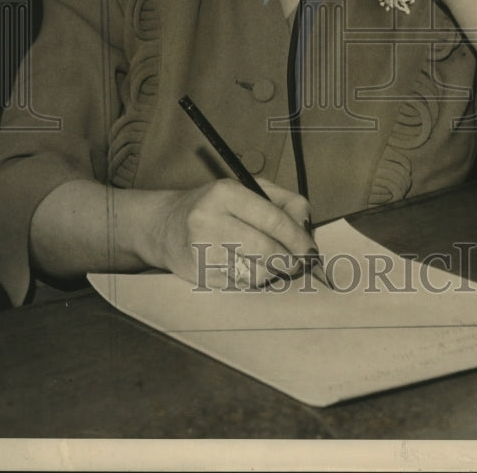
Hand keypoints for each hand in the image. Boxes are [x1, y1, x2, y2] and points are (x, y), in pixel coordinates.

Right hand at [141, 177, 315, 288]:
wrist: (165, 227)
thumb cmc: (215, 207)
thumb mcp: (247, 190)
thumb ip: (283, 202)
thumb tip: (307, 228)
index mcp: (225, 193)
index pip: (273, 219)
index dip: (298, 238)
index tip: (311, 249)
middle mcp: (210, 221)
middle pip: (267, 250)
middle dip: (290, 260)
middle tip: (297, 262)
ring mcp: (203, 251)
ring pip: (258, 273)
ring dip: (271, 271)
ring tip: (266, 260)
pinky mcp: (201, 276)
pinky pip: (243, 286)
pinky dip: (253, 279)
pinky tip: (245, 266)